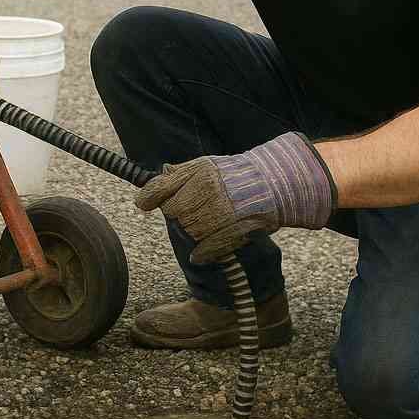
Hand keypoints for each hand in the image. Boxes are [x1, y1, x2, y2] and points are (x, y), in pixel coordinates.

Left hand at [135, 132, 336, 263]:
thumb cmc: (238, 175)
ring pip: (188, 230)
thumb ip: (182, 172)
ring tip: (207, 224)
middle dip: (177, 214)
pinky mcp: (231, 229)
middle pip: (173, 211)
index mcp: (199, 172)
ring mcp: (219, 210)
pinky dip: (201, 252)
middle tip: (190, 214)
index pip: (162, 187)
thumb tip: (160, 174)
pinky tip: (201, 253)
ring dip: (192, 232)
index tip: (144, 205)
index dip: (149, 197)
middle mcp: (207, 189)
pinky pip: (205, 247)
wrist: (274, 183)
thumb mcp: (208, 165)